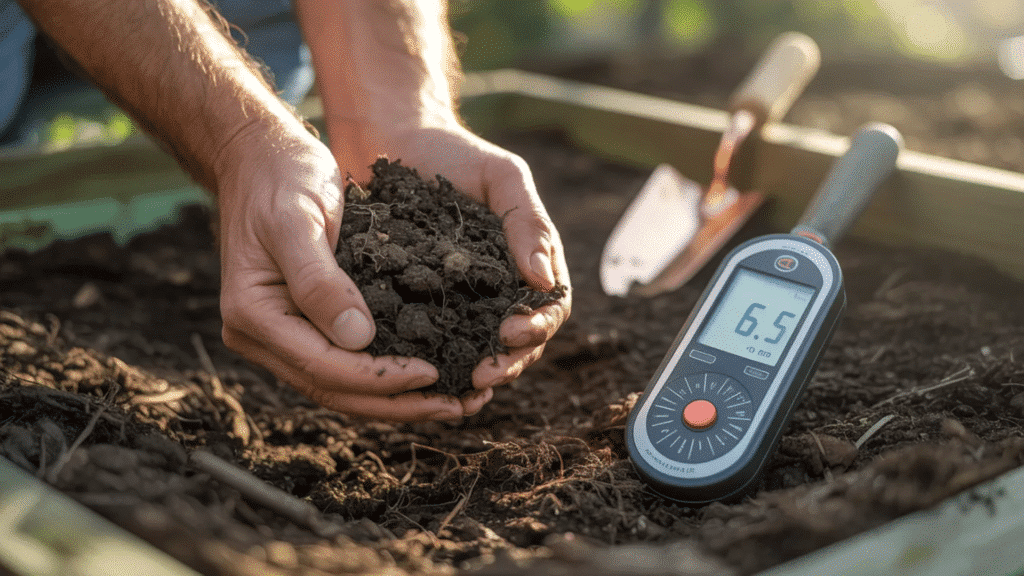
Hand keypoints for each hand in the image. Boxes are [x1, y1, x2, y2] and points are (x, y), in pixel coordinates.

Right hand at [213, 125, 494, 420]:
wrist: (262, 158)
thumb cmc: (279, 179)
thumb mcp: (298, 222)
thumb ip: (320, 281)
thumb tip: (358, 339)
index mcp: (253, 316)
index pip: (323, 366)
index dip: (380, 377)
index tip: (433, 372)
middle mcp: (263, 337)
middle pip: (335, 389)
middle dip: (396, 402)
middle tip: (456, 406)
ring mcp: (283, 335)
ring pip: (343, 386)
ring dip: (397, 399)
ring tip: (453, 403)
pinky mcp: (306, 326)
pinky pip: (347, 363)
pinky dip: (387, 374)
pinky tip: (431, 377)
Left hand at [356, 123, 572, 406]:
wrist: (395, 140)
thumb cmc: (454, 152)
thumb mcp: (502, 176)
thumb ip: (528, 222)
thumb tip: (544, 279)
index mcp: (529, 260)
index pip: (550, 307)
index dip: (537, 326)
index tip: (511, 331)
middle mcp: (501, 286)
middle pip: (522, 340)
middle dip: (508, 361)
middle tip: (481, 373)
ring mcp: (464, 297)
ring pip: (483, 348)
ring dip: (477, 372)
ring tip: (459, 386)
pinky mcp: (423, 302)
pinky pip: (439, 340)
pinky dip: (440, 363)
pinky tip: (424, 378)